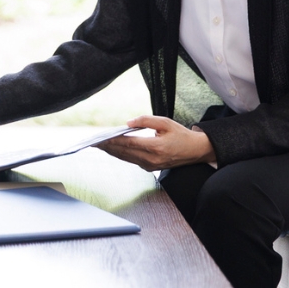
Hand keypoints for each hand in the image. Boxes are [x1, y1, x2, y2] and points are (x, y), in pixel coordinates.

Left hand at [95, 115, 215, 171]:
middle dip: (108, 147)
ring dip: (112, 152)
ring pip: (126, 158)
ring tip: (99, 145)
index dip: (114, 141)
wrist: (194, 151)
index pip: (129, 144)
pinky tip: (112, 149)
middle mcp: (152, 159)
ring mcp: (151, 165)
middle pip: (125, 153)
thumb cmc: (180, 135)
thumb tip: (128, 123)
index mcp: (156, 147)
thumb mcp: (165, 122)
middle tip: (94, 142)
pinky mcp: (150, 167)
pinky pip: (132, 160)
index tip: (101, 138)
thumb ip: (146, 121)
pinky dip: (121, 155)